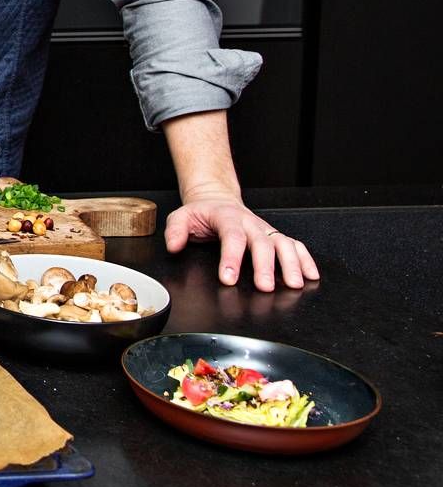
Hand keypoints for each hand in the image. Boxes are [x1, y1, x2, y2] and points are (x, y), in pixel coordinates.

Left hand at [164, 194, 320, 291]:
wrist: (216, 200)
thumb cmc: (202, 213)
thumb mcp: (182, 216)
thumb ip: (176, 230)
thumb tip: (174, 246)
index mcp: (227, 217)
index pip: (232, 237)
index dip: (231, 258)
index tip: (229, 278)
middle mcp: (250, 223)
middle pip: (262, 243)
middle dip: (265, 266)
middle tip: (265, 287)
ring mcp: (265, 229)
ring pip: (284, 243)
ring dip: (291, 264)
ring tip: (294, 284)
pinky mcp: (275, 236)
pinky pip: (295, 245)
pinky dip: (305, 259)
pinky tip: (311, 275)